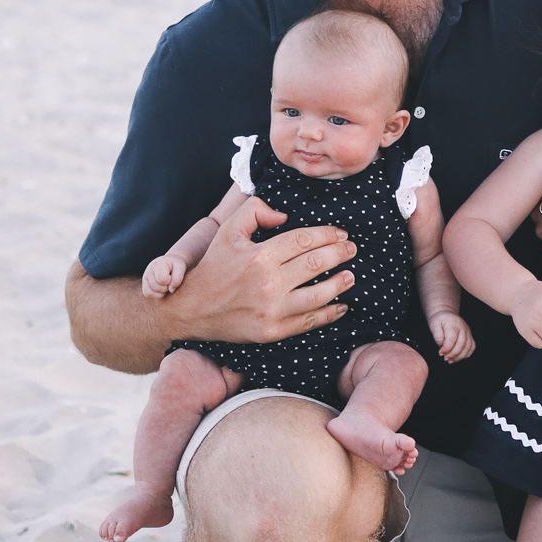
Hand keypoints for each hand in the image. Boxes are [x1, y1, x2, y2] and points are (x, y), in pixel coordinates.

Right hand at [141, 253, 185, 298]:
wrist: (171, 262)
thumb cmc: (176, 265)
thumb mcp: (181, 268)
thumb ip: (177, 279)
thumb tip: (171, 290)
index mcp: (158, 264)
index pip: (162, 280)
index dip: (170, 281)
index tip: (172, 276)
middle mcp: (149, 270)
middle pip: (156, 287)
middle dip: (166, 288)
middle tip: (170, 282)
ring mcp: (145, 276)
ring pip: (150, 292)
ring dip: (161, 292)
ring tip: (165, 285)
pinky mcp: (144, 283)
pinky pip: (147, 294)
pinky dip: (155, 295)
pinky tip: (162, 290)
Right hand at [159, 198, 357, 345]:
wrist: (191, 309)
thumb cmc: (213, 267)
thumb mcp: (228, 230)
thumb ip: (254, 210)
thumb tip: (284, 215)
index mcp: (259, 256)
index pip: (304, 240)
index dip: (327, 234)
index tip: (340, 233)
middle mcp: (268, 283)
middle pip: (316, 264)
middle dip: (340, 254)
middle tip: (351, 249)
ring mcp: (272, 310)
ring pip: (319, 295)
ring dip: (340, 283)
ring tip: (351, 275)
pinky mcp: (273, 331)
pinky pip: (309, 322)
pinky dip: (330, 314)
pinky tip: (341, 305)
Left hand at [430, 312, 475, 362]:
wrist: (446, 314)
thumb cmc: (439, 320)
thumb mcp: (434, 325)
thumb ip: (438, 337)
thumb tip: (442, 348)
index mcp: (453, 324)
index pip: (452, 339)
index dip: (446, 349)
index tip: (440, 353)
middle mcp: (463, 328)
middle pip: (461, 344)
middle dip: (453, 354)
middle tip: (445, 358)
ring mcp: (468, 332)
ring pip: (468, 347)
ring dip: (459, 356)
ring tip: (450, 360)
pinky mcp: (470, 336)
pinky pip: (472, 347)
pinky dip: (466, 354)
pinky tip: (457, 357)